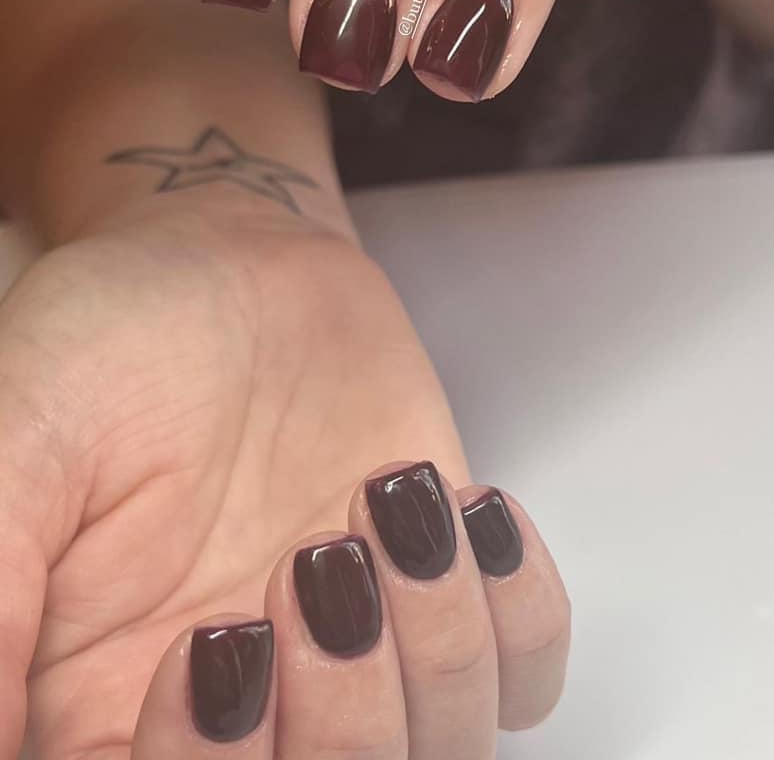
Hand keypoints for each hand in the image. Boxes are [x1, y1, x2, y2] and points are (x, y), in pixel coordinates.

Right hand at [0, 204, 568, 758]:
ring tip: (383, 506)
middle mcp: (248, 698)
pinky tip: (464, 513)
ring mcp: (355, 646)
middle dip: (344, 717)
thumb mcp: (24, 444)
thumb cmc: (115, 341)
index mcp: (115, 699)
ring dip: (436, 641)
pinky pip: (525, 670)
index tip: (212, 646)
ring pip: (436, 750)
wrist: (228, 268)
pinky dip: (521, 613)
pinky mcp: (434, 584)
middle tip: (313, 566)